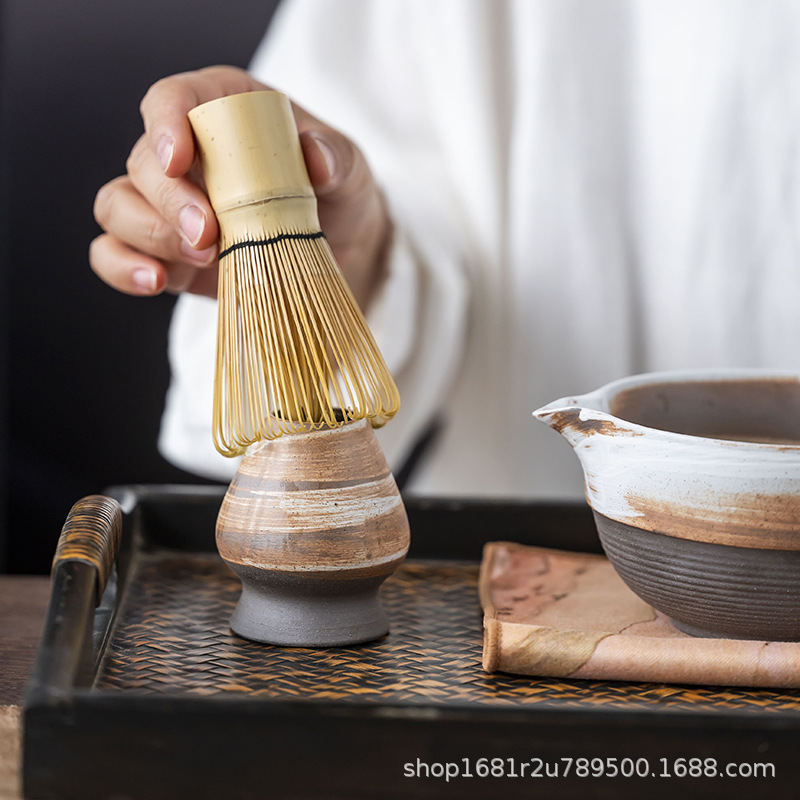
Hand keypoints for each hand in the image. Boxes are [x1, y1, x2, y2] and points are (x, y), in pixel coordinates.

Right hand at [90, 65, 391, 308]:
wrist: (338, 250)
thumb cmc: (336, 194)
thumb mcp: (350, 171)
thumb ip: (336, 158)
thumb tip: (316, 158)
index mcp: (222, 111)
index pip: (173, 99)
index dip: (166, 122)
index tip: (179, 157)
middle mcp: (184, 154)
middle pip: (143, 162)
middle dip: (168, 199)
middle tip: (207, 232)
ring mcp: (167, 206)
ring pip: (118, 206)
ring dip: (150, 234)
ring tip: (202, 259)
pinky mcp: (163, 252)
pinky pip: (115, 253)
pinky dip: (123, 268)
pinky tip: (153, 281)